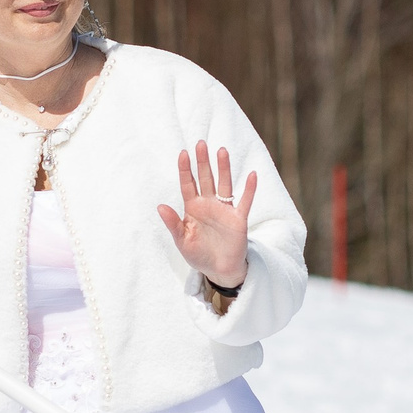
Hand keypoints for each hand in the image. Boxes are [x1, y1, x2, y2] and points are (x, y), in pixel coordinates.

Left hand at [155, 141, 254, 289]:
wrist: (218, 269)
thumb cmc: (199, 254)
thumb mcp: (182, 241)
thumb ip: (173, 224)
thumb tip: (160, 206)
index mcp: (193, 208)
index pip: (188, 184)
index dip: (185, 169)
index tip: (183, 153)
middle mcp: (209, 204)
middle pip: (206, 179)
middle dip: (203, 162)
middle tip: (200, 143)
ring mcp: (224, 210)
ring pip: (224, 184)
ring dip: (223, 168)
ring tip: (221, 151)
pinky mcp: (238, 219)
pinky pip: (244, 201)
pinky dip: (249, 189)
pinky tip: (252, 175)